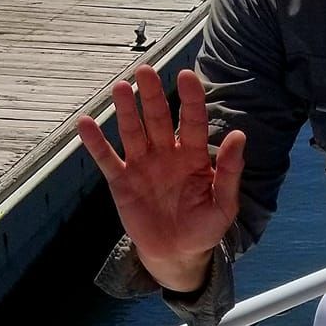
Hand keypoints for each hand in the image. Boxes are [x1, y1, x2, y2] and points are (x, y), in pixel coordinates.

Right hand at [76, 66, 244, 292]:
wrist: (177, 255)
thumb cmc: (204, 228)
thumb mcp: (224, 205)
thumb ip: (230, 171)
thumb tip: (239, 136)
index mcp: (192, 156)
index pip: (192, 121)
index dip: (190, 99)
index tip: (187, 76)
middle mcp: (165, 154)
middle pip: (157, 118)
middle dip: (152, 95)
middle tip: (145, 71)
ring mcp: (141, 166)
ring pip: (132, 132)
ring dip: (125, 110)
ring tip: (120, 88)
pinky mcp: (121, 182)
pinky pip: (107, 159)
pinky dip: (96, 143)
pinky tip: (86, 124)